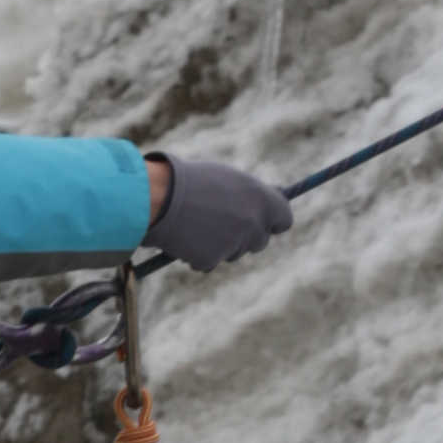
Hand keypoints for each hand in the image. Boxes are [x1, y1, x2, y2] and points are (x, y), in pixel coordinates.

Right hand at [148, 153, 292, 267]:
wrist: (159, 196)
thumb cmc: (191, 180)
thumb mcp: (228, 179)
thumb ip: (249, 196)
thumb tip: (261, 206)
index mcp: (261, 199)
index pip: (284, 219)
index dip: (273, 221)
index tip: (264, 221)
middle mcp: (252, 223)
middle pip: (260, 241)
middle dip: (245, 236)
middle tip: (224, 224)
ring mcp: (233, 244)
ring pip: (234, 252)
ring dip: (221, 245)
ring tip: (198, 224)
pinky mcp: (211, 260)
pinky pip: (209, 262)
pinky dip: (199, 254)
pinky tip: (186, 237)